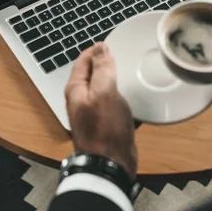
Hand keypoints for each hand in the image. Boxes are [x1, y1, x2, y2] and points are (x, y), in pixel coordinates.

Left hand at [64, 43, 136, 179]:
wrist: (110, 166)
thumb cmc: (105, 131)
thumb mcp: (104, 93)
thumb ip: (102, 69)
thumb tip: (100, 48)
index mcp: (76, 89)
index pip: (83, 60)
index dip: (98, 50)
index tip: (114, 44)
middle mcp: (82, 99)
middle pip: (94, 73)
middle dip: (108, 64)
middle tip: (124, 57)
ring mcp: (93, 111)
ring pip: (105, 88)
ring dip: (117, 81)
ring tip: (131, 74)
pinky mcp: (106, 122)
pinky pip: (115, 103)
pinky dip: (123, 97)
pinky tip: (134, 97)